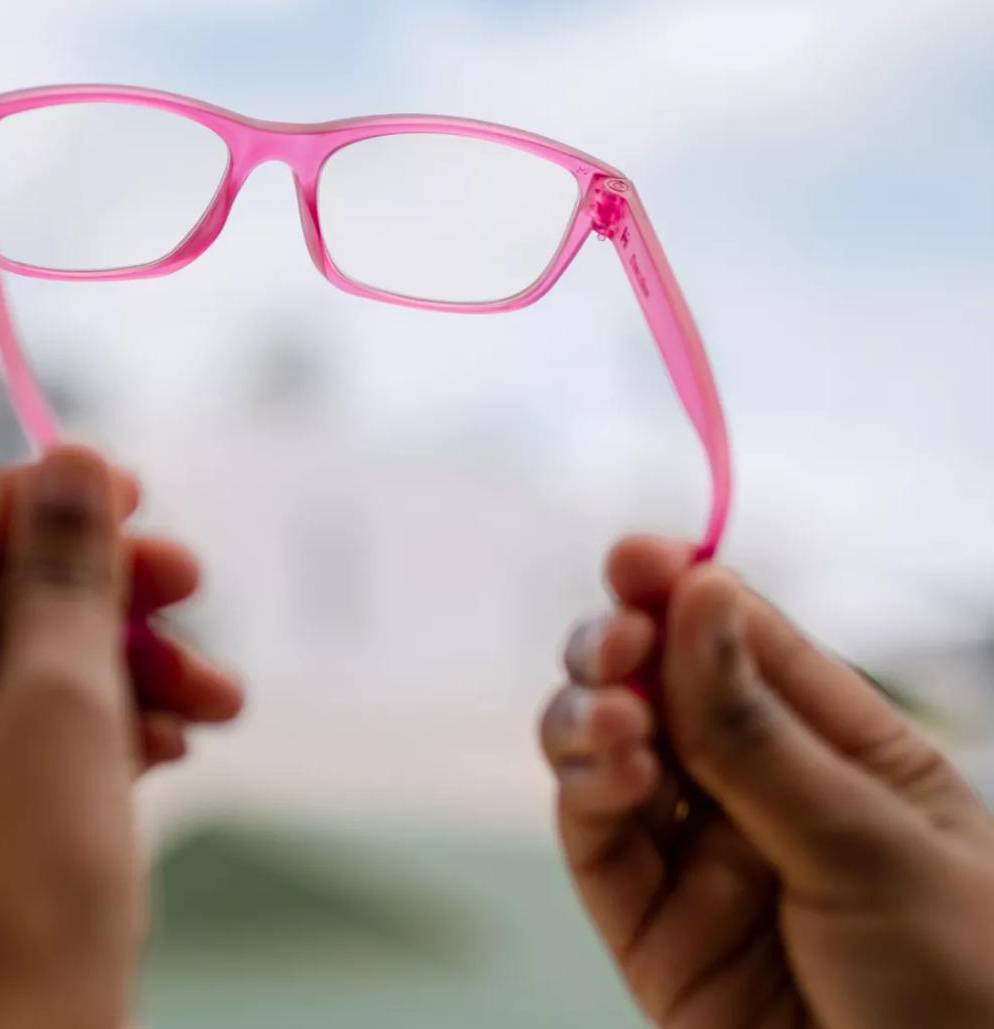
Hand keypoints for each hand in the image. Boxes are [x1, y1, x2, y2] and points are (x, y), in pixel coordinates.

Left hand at [0, 447, 244, 1028]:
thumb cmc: (16, 903)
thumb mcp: (57, 708)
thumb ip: (64, 572)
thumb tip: (75, 462)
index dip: (24, 501)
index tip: (129, 493)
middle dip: (91, 596)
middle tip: (193, 583)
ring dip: (112, 672)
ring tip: (219, 697)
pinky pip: (2, 755)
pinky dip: (87, 738)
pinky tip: (176, 745)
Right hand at [540, 535, 993, 1027]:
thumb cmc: (965, 992)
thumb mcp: (874, 846)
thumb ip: (762, 732)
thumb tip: (699, 594)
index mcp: (849, 755)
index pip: (749, 646)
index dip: (686, 591)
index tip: (633, 557)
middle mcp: (765, 797)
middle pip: (661, 688)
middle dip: (623, 649)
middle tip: (616, 643)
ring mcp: (702, 863)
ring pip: (608, 754)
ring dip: (591, 717)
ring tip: (612, 722)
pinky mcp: (650, 932)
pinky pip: (595, 842)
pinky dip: (585, 793)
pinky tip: (608, 774)